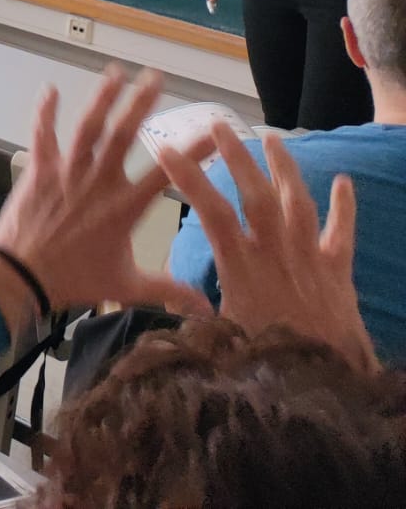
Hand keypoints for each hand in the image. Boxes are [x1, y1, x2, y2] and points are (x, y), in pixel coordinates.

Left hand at [0, 68, 215, 316]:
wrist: (22, 278)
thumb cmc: (75, 282)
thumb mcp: (126, 287)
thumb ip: (168, 289)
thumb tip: (209, 308)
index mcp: (124, 208)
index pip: (166, 175)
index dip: (192, 151)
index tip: (213, 130)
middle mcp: (97, 183)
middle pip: (123, 136)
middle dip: (140, 104)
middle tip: (155, 77)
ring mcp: (66, 173)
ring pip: (87, 128)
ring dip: (101, 99)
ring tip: (116, 72)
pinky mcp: (39, 171)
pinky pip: (43, 135)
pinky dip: (46, 112)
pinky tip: (51, 89)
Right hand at [158, 124, 377, 370]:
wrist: (323, 383)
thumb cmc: (265, 362)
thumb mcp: (219, 336)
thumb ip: (191, 312)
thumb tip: (164, 298)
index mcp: (241, 267)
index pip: (210, 211)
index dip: (188, 178)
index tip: (166, 149)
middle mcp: (275, 253)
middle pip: (256, 194)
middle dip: (237, 156)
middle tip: (220, 125)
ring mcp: (309, 258)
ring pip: (297, 202)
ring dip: (284, 167)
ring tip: (271, 138)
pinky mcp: (336, 270)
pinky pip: (341, 232)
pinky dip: (344, 205)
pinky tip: (343, 180)